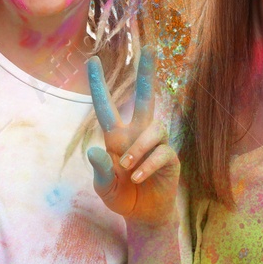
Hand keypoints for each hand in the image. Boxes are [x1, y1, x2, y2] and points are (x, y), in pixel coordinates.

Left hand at [86, 48, 179, 227]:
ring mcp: (155, 145)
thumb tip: (95, 150)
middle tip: (150, 48)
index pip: (105, 107)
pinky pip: (162, 153)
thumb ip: (100, 171)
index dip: (98, 84)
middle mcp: (137, 134)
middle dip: (147, 73)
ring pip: (154, 129)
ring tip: (127, 170)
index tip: (91, 59)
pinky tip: (138, 178)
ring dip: (138, 150)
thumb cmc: (121, 196)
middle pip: (145, 97)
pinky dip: (148, 165)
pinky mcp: (170, 158)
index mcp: (116, 137)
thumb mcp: (104, 188)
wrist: (144, 215)